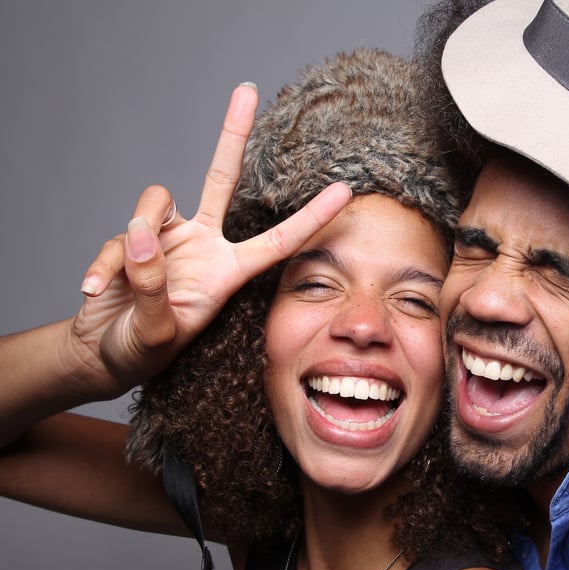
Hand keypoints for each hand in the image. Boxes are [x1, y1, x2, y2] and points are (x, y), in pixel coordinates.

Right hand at [65, 83, 350, 397]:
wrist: (103, 354)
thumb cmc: (142, 350)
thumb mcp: (156, 332)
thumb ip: (153, 287)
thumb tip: (144, 237)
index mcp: (228, 272)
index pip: (279, 241)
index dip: (312, 218)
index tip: (345, 191)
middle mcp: (204, 245)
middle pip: (221, 177)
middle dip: (232, 133)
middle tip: (246, 90)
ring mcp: (167, 236)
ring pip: (154, 204)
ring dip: (133, 240)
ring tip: (120, 284)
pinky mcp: (132, 236)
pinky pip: (118, 236)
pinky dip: (104, 265)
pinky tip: (96, 291)